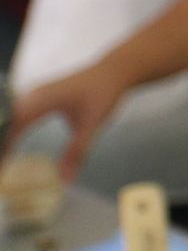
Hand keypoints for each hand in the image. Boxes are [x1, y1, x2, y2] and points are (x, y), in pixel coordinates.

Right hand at [3, 64, 129, 182]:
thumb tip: (64, 180)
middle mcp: (34, 93)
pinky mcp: (37, 94)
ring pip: (9, 115)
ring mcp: (34, 92)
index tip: (2, 167)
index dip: (4, 146)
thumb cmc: (104, 94)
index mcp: (44, 99)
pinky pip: (16, 112)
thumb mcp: (92, 125)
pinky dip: (9, 127)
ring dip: (3, 133)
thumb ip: (77, 152)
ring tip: (3, 155)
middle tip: (2, 165)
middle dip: (1, 141)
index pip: (14, 125)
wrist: (114, 71)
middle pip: (6, 119)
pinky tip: (7, 141)